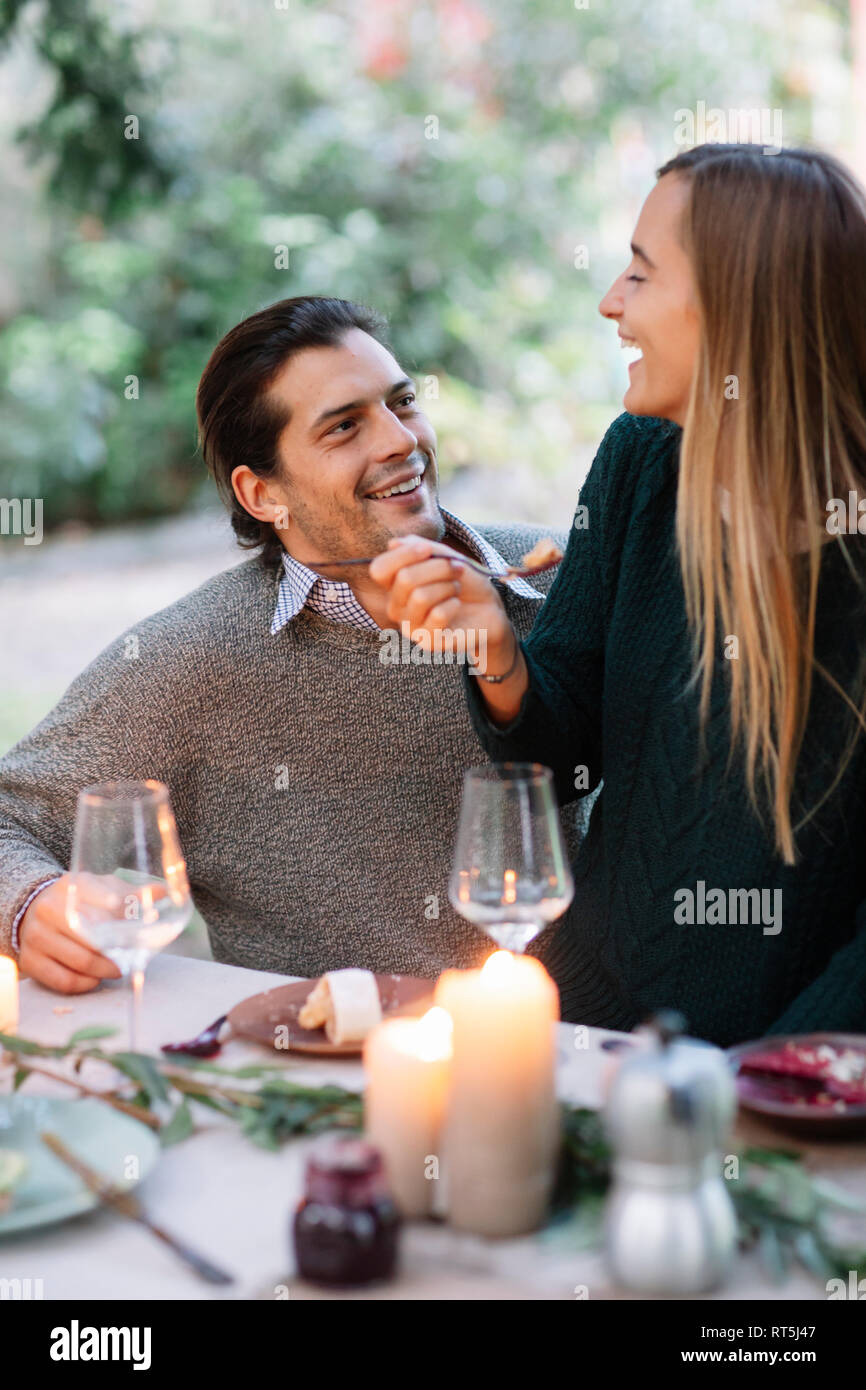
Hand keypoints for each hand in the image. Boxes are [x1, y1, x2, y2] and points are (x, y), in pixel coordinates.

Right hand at [18, 873, 124, 993]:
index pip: (95, 895)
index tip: (134, 917)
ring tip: (117, 970)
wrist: (35, 910)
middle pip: (90, 936)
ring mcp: (36, 935)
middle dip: (116, 952)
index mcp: (71, 886)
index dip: (115, 905)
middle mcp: (49, 908)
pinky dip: (84, 984)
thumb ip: (131, 893)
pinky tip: (95, 980)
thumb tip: (163, 892)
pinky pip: (62, 980)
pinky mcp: (30, 960)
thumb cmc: (79, 901)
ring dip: (104, 971)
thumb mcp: (102, 888)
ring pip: (78, 962)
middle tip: (131, 960)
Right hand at [368, 534, 515, 671]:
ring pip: (420, 597)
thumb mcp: (446, 557)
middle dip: (438, 568)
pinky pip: (437, 615)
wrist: (489, 608)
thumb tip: (394, 543)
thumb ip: (422, 548)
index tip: (428, 549)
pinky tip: (456, 606)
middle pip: (405, 578)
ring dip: (447, 587)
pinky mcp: (427, 641)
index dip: (403, 555)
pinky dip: (453, 604)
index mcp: (395, 584)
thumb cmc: (465, 582)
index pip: (380, 569)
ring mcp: (410, 626)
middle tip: (457, 569)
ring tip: (456, 589)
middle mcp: (396, 606)